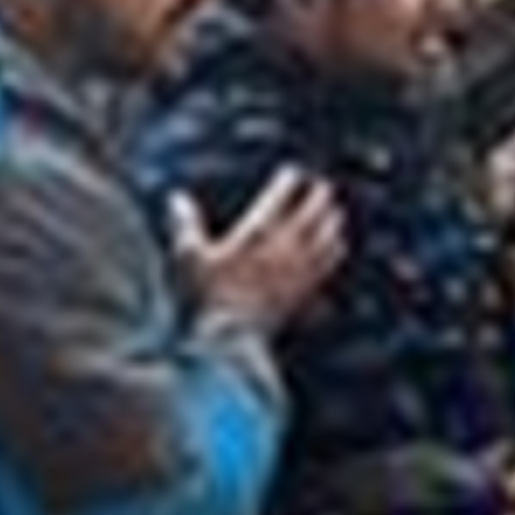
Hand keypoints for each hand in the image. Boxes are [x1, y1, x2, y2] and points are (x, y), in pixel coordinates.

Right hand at [171, 168, 346, 333]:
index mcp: (256, 235)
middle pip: (310, 217)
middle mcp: (283, 250)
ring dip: (331, 224)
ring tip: (337, 214)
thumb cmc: (206, 298)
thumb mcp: (189, 257)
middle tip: (325, 187)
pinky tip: (338, 249)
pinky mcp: (303, 294)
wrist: (230, 342)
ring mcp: (296, 273)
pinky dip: (333, 253)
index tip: (293, 172)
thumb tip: (176, 198)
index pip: (278, 199)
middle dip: (319, 199)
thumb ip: (185, 224)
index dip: (288, 183)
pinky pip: (325, 267)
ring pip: (324, 241)